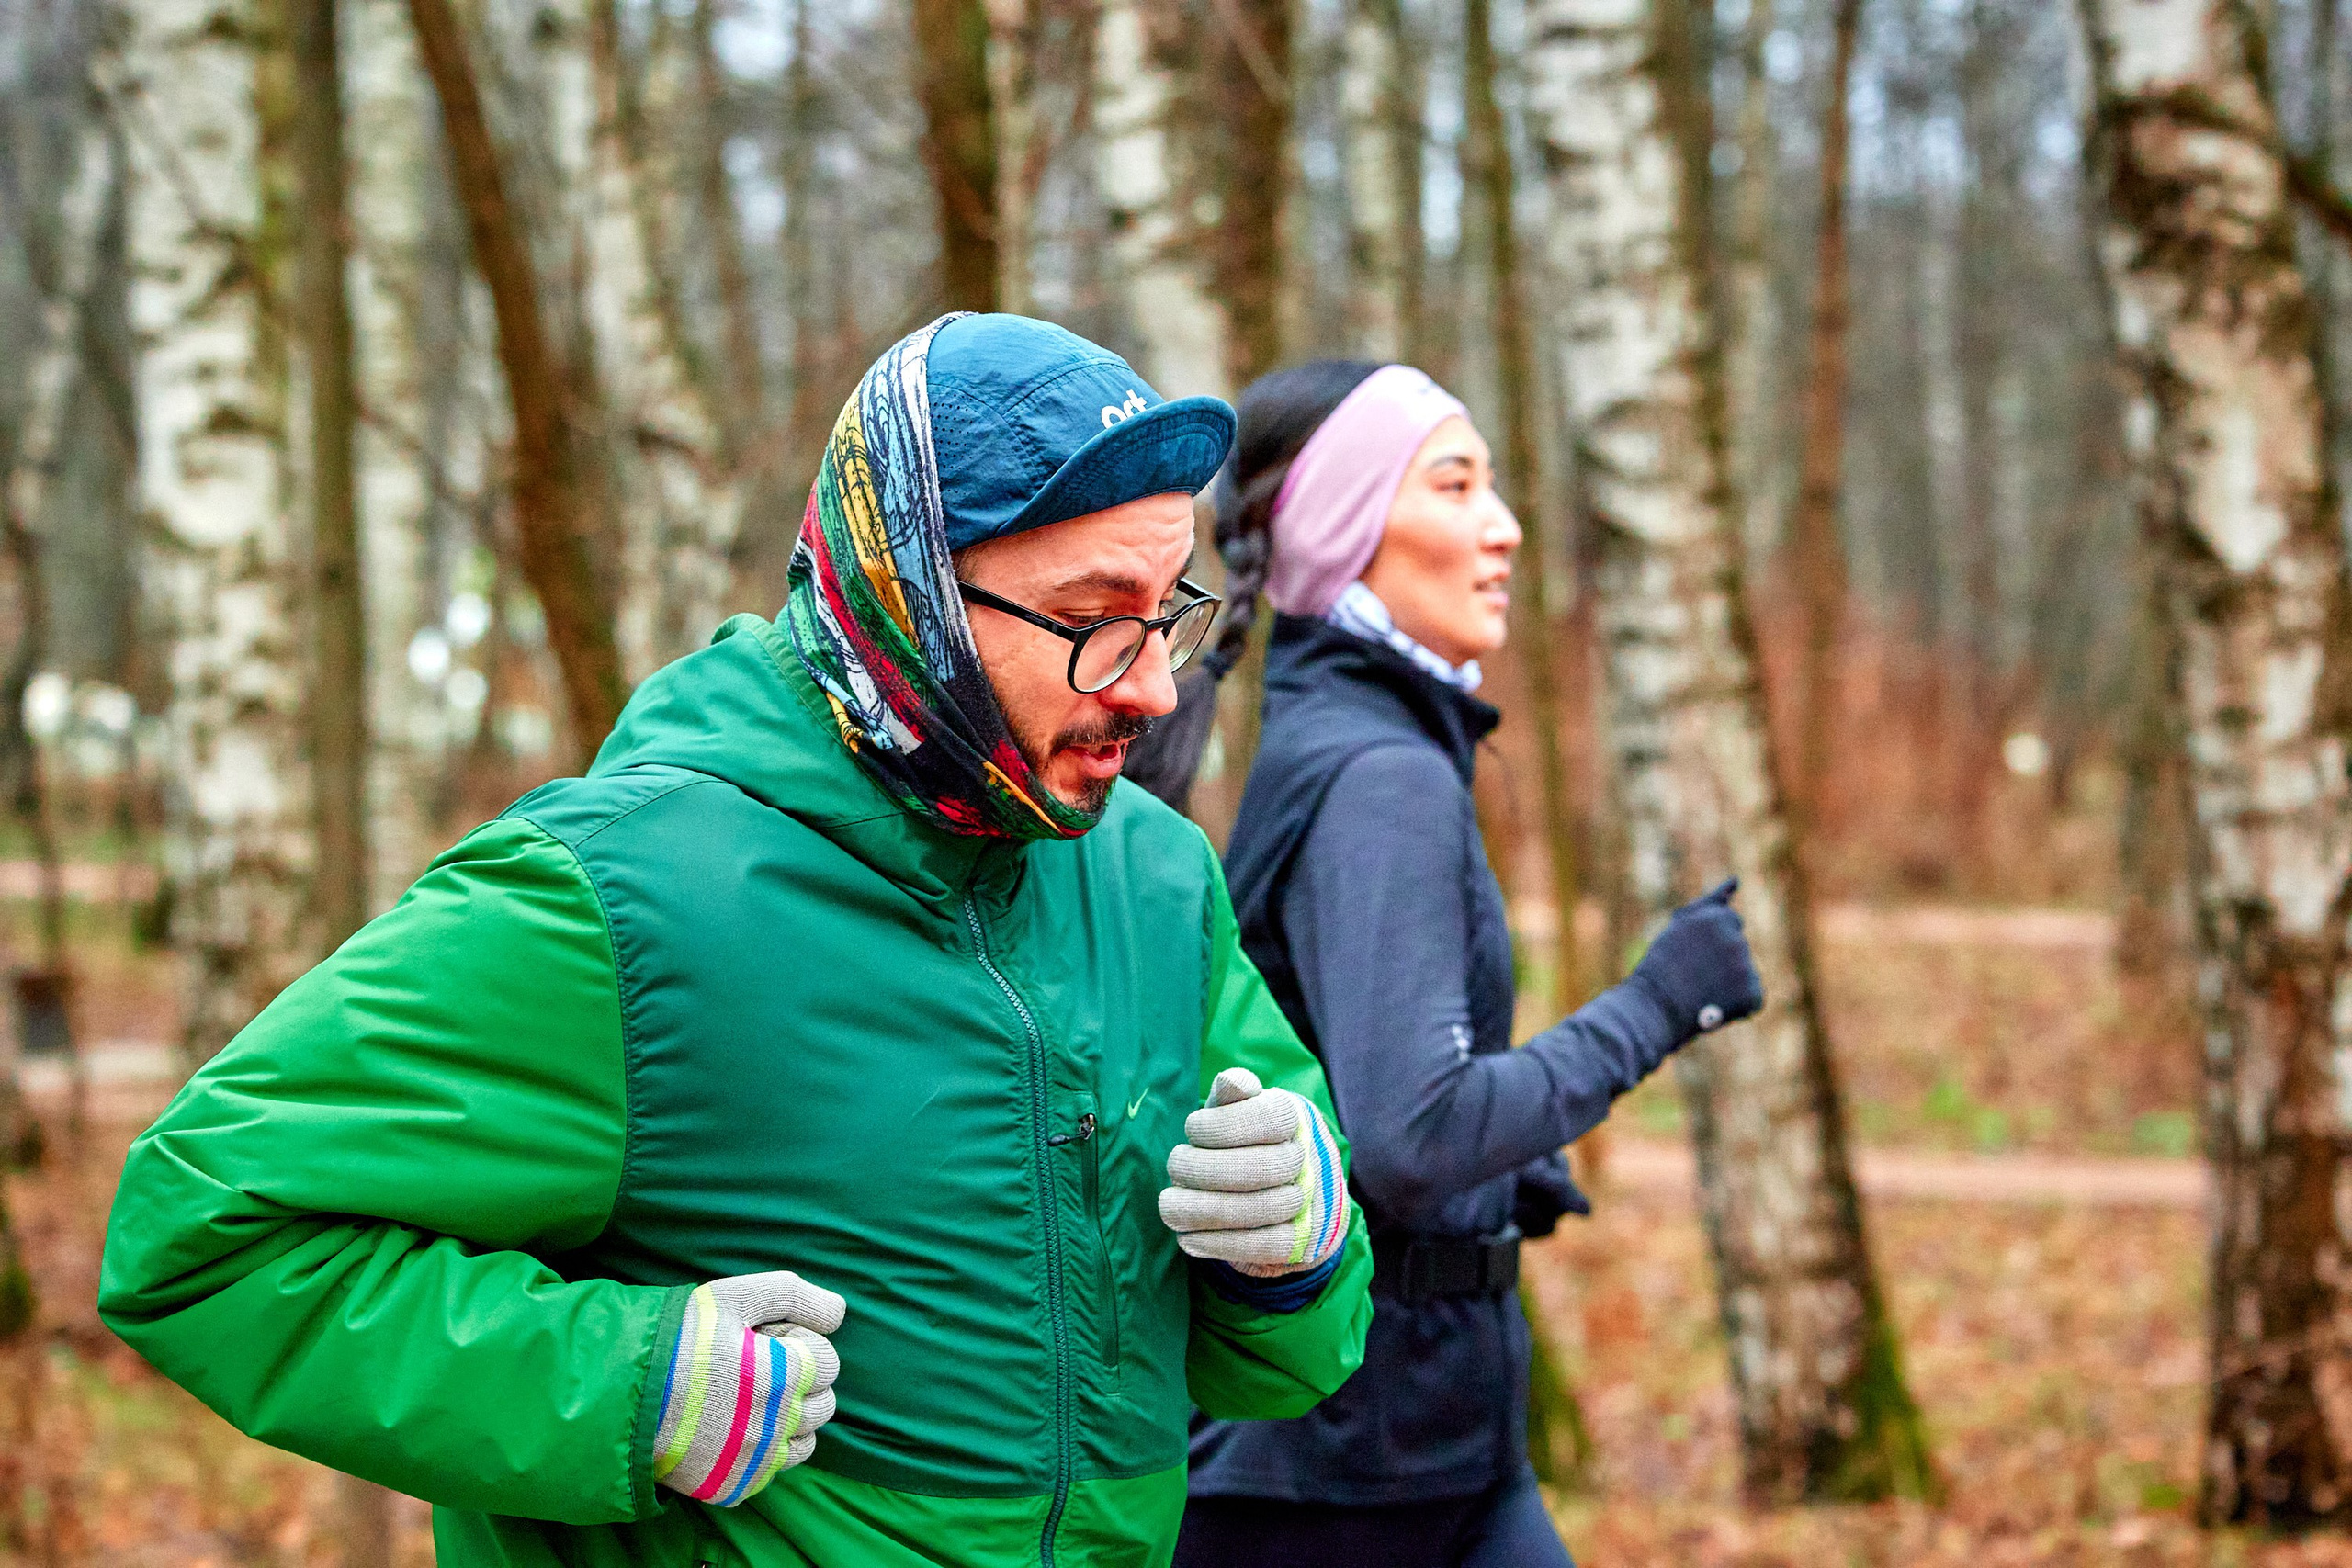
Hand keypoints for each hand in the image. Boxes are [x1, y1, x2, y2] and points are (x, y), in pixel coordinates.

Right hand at [652, 1270, 845, 1505]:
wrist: (618, 1393)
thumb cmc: (677, 1338)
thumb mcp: (732, 1297)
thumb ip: (793, 1296)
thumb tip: (839, 1312)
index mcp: (783, 1376)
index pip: (827, 1361)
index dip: (795, 1344)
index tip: (761, 1341)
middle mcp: (776, 1424)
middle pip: (823, 1403)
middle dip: (799, 1381)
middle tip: (752, 1367)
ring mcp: (756, 1460)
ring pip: (806, 1440)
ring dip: (789, 1419)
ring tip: (745, 1398)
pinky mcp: (735, 1486)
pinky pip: (774, 1469)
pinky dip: (764, 1451)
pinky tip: (733, 1428)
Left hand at [1158, 1068, 1348, 1278]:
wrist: (1293, 1187)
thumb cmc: (1249, 1138)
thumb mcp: (1240, 1110)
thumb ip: (1233, 1096)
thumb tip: (1231, 1081)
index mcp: (1295, 1118)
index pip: (1267, 1118)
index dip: (1221, 1126)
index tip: (1192, 1129)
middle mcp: (1309, 1159)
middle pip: (1259, 1168)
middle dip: (1204, 1169)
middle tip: (1175, 1166)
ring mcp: (1308, 1202)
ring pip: (1258, 1210)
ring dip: (1203, 1210)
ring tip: (1169, 1205)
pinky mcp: (1299, 1241)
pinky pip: (1261, 1246)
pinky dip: (1218, 1244)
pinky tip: (1186, 1238)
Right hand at [1630, 878, 1764, 1037]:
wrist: (1654, 1007)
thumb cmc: (1662, 965)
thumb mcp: (1682, 926)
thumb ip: (1711, 903)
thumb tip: (1737, 880)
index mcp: (1718, 917)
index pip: (1730, 922)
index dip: (1710, 940)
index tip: (1692, 952)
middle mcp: (1737, 939)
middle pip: (1738, 947)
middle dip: (1723, 960)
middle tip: (1692, 976)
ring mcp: (1746, 967)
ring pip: (1745, 972)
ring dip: (1729, 982)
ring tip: (1699, 993)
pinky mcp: (1752, 994)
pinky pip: (1751, 997)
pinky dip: (1737, 1004)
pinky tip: (1714, 1007)